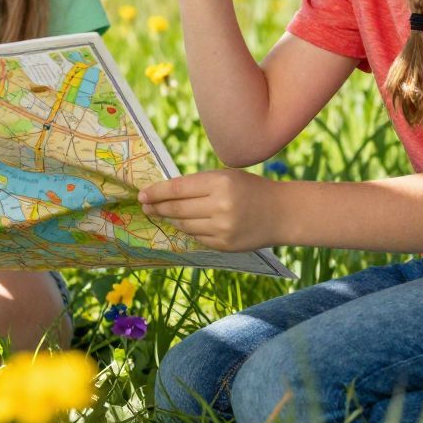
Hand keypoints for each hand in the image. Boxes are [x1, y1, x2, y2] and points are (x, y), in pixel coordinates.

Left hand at [139, 169, 279, 252]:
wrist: (281, 213)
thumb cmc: (251, 189)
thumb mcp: (226, 177)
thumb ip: (199, 184)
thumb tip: (165, 193)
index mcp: (219, 182)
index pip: (178, 188)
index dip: (157, 192)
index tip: (142, 194)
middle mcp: (220, 206)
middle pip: (177, 209)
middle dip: (157, 207)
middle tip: (145, 206)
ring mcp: (222, 228)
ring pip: (184, 225)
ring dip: (170, 219)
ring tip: (163, 213)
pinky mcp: (224, 245)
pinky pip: (196, 237)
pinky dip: (188, 230)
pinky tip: (184, 224)